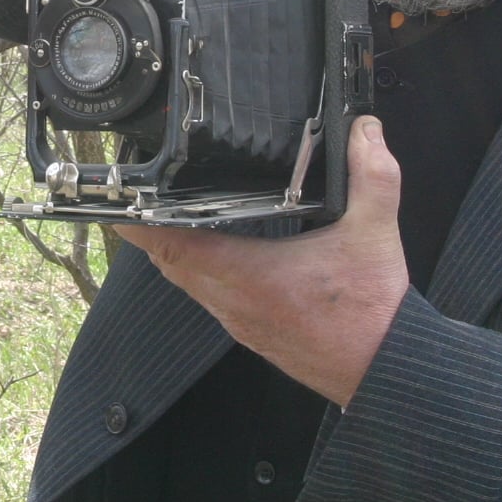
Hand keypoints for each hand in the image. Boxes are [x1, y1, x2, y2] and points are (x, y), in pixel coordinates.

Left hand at [120, 116, 408, 406]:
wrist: (385, 372)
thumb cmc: (372, 312)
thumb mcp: (375, 232)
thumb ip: (371, 175)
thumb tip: (365, 129)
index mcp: (247, 274)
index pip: (172, 244)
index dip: (139, 221)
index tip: (117, 199)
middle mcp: (232, 301)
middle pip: (169, 262)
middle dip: (150, 230)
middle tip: (136, 196)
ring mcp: (239, 321)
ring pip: (187, 282)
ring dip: (173, 251)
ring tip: (165, 215)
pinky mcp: (251, 332)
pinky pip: (209, 297)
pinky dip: (198, 272)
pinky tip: (212, 252)